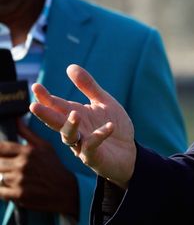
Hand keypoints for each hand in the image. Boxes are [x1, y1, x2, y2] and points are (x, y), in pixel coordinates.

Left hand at [0, 121, 77, 215]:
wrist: (65, 190)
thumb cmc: (53, 166)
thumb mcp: (44, 147)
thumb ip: (27, 133)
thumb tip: (16, 119)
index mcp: (28, 151)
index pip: (0, 147)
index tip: (0, 153)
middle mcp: (23, 165)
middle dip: (0, 165)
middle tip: (8, 166)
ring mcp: (20, 180)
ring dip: (2, 178)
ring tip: (15, 178)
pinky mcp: (18, 195)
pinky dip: (2, 190)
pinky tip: (12, 188)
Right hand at [29, 64, 135, 188]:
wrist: (129, 151)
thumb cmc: (113, 125)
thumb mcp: (103, 102)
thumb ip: (88, 86)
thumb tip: (70, 66)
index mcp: (76, 115)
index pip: (57, 106)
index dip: (46, 97)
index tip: (36, 86)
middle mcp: (76, 130)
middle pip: (56, 122)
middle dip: (45, 114)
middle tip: (33, 106)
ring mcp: (82, 145)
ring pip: (69, 137)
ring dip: (70, 126)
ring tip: (75, 114)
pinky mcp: (94, 157)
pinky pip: (93, 147)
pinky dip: (99, 136)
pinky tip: (108, 127)